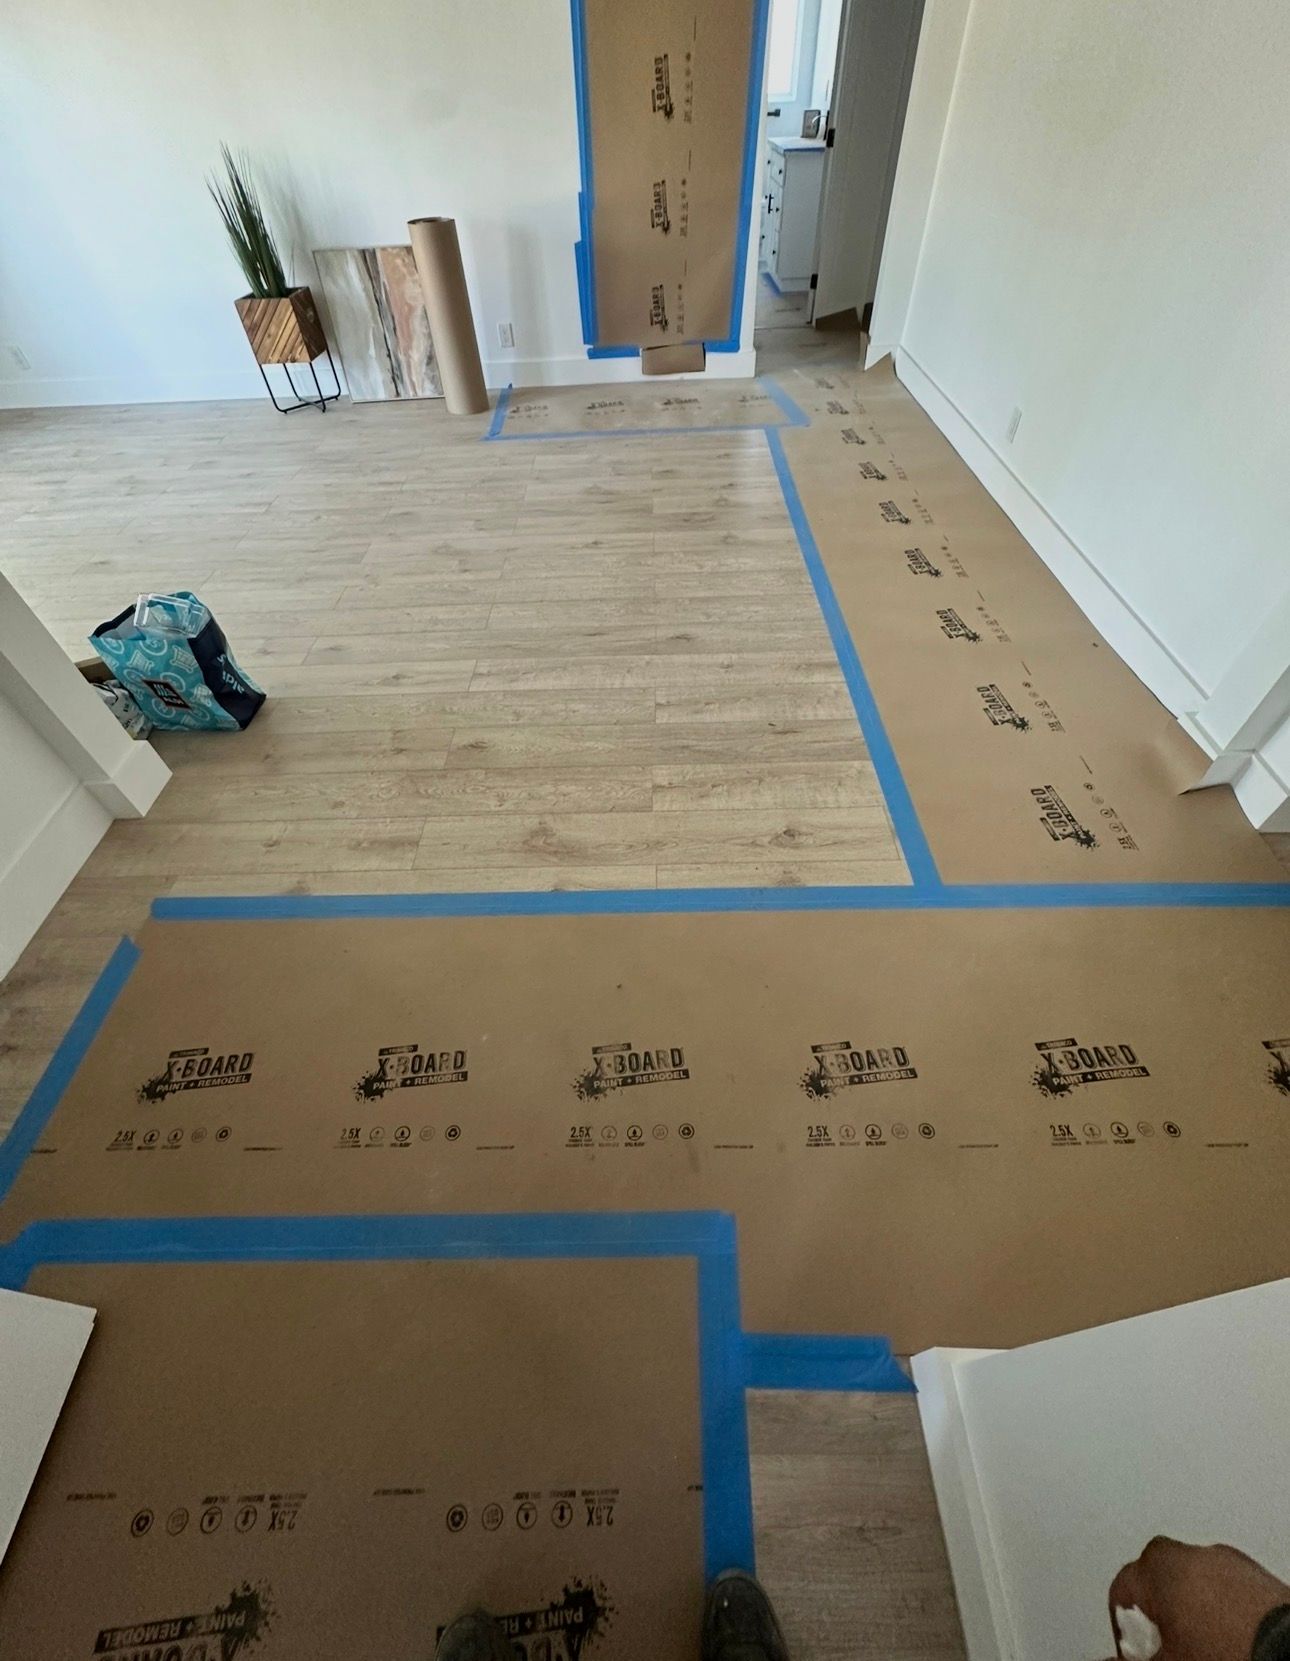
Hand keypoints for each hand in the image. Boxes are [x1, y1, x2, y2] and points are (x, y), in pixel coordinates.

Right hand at [1101, 1537, 1289, 1660]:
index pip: (1121, 1592)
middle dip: (1157, 1616)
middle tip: (1164, 1648)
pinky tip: (1228, 1640)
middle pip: (1157, 1582)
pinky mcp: (1257, 1574)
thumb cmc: (1226, 1649)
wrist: (1286, 1648)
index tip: (1133, 1655)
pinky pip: (1226, 1589)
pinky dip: (1221, 1609)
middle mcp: (1188, 1552)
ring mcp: (1226, 1560)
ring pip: (1193, 1584)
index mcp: (1156, 1566)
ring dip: (1191, 1611)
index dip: (1123, 1632)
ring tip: (1201, 1647)